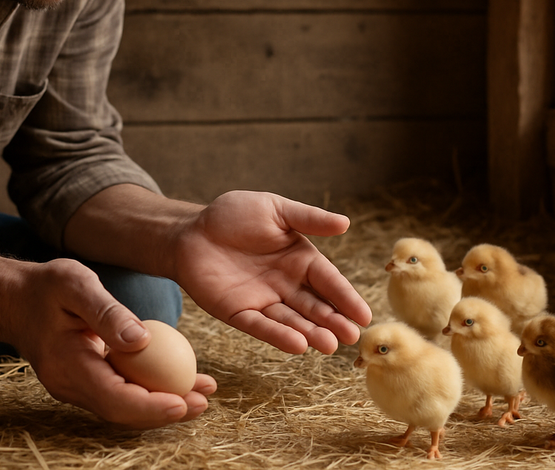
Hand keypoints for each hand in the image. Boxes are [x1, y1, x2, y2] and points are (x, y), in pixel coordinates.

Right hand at [11, 258, 215, 427]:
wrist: (14, 300)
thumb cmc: (45, 286)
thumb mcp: (75, 284)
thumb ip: (107, 312)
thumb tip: (143, 340)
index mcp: (68, 364)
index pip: (114, 397)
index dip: (151, 406)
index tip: (184, 402)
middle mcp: (69, 385)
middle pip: (122, 412)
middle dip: (165, 413)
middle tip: (204, 402)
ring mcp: (74, 388)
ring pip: (122, 408)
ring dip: (162, 405)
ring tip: (202, 394)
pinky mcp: (83, 382)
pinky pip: (119, 394)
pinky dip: (149, 391)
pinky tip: (178, 380)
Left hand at [171, 191, 371, 354]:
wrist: (189, 230)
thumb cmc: (233, 215)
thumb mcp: (274, 210)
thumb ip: (308, 219)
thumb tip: (345, 223)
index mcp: (299, 259)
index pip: (328, 281)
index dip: (346, 298)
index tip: (364, 316)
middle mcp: (286, 284)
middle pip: (314, 306)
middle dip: (333, 321)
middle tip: (351, 337)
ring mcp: (263, 300)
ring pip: (291, 321)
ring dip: (311, 333)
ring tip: (329, 345)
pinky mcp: (239, 313)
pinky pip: (261, 326)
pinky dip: (278, 336)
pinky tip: (297, 345)